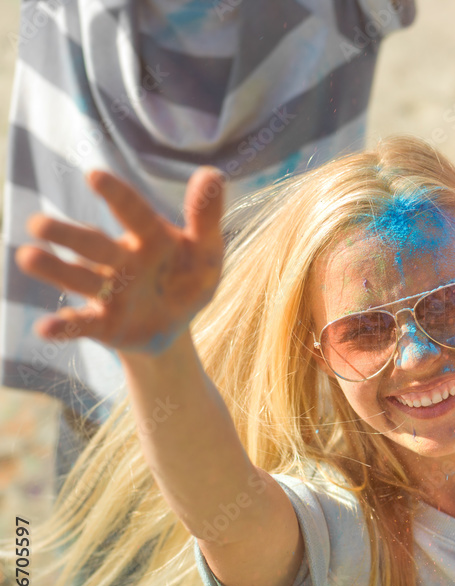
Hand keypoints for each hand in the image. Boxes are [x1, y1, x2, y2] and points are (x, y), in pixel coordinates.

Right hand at [16, 167, 224, 353]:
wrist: (175, 324)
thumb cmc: (188, 278)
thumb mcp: (207, 252)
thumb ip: (207, 217)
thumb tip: (213, 172)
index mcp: (149, 238)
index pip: (134, 213)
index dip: (117, 195)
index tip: (94, 174)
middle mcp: (121, 260)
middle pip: (94, 245)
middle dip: (68, 235)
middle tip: (38, 224)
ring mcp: (108, 291)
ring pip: (78, 278)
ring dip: (54, 269)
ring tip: (26, 257)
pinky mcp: (102, 324)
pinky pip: (81, 325)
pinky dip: (63, 327)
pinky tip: (44, 328)